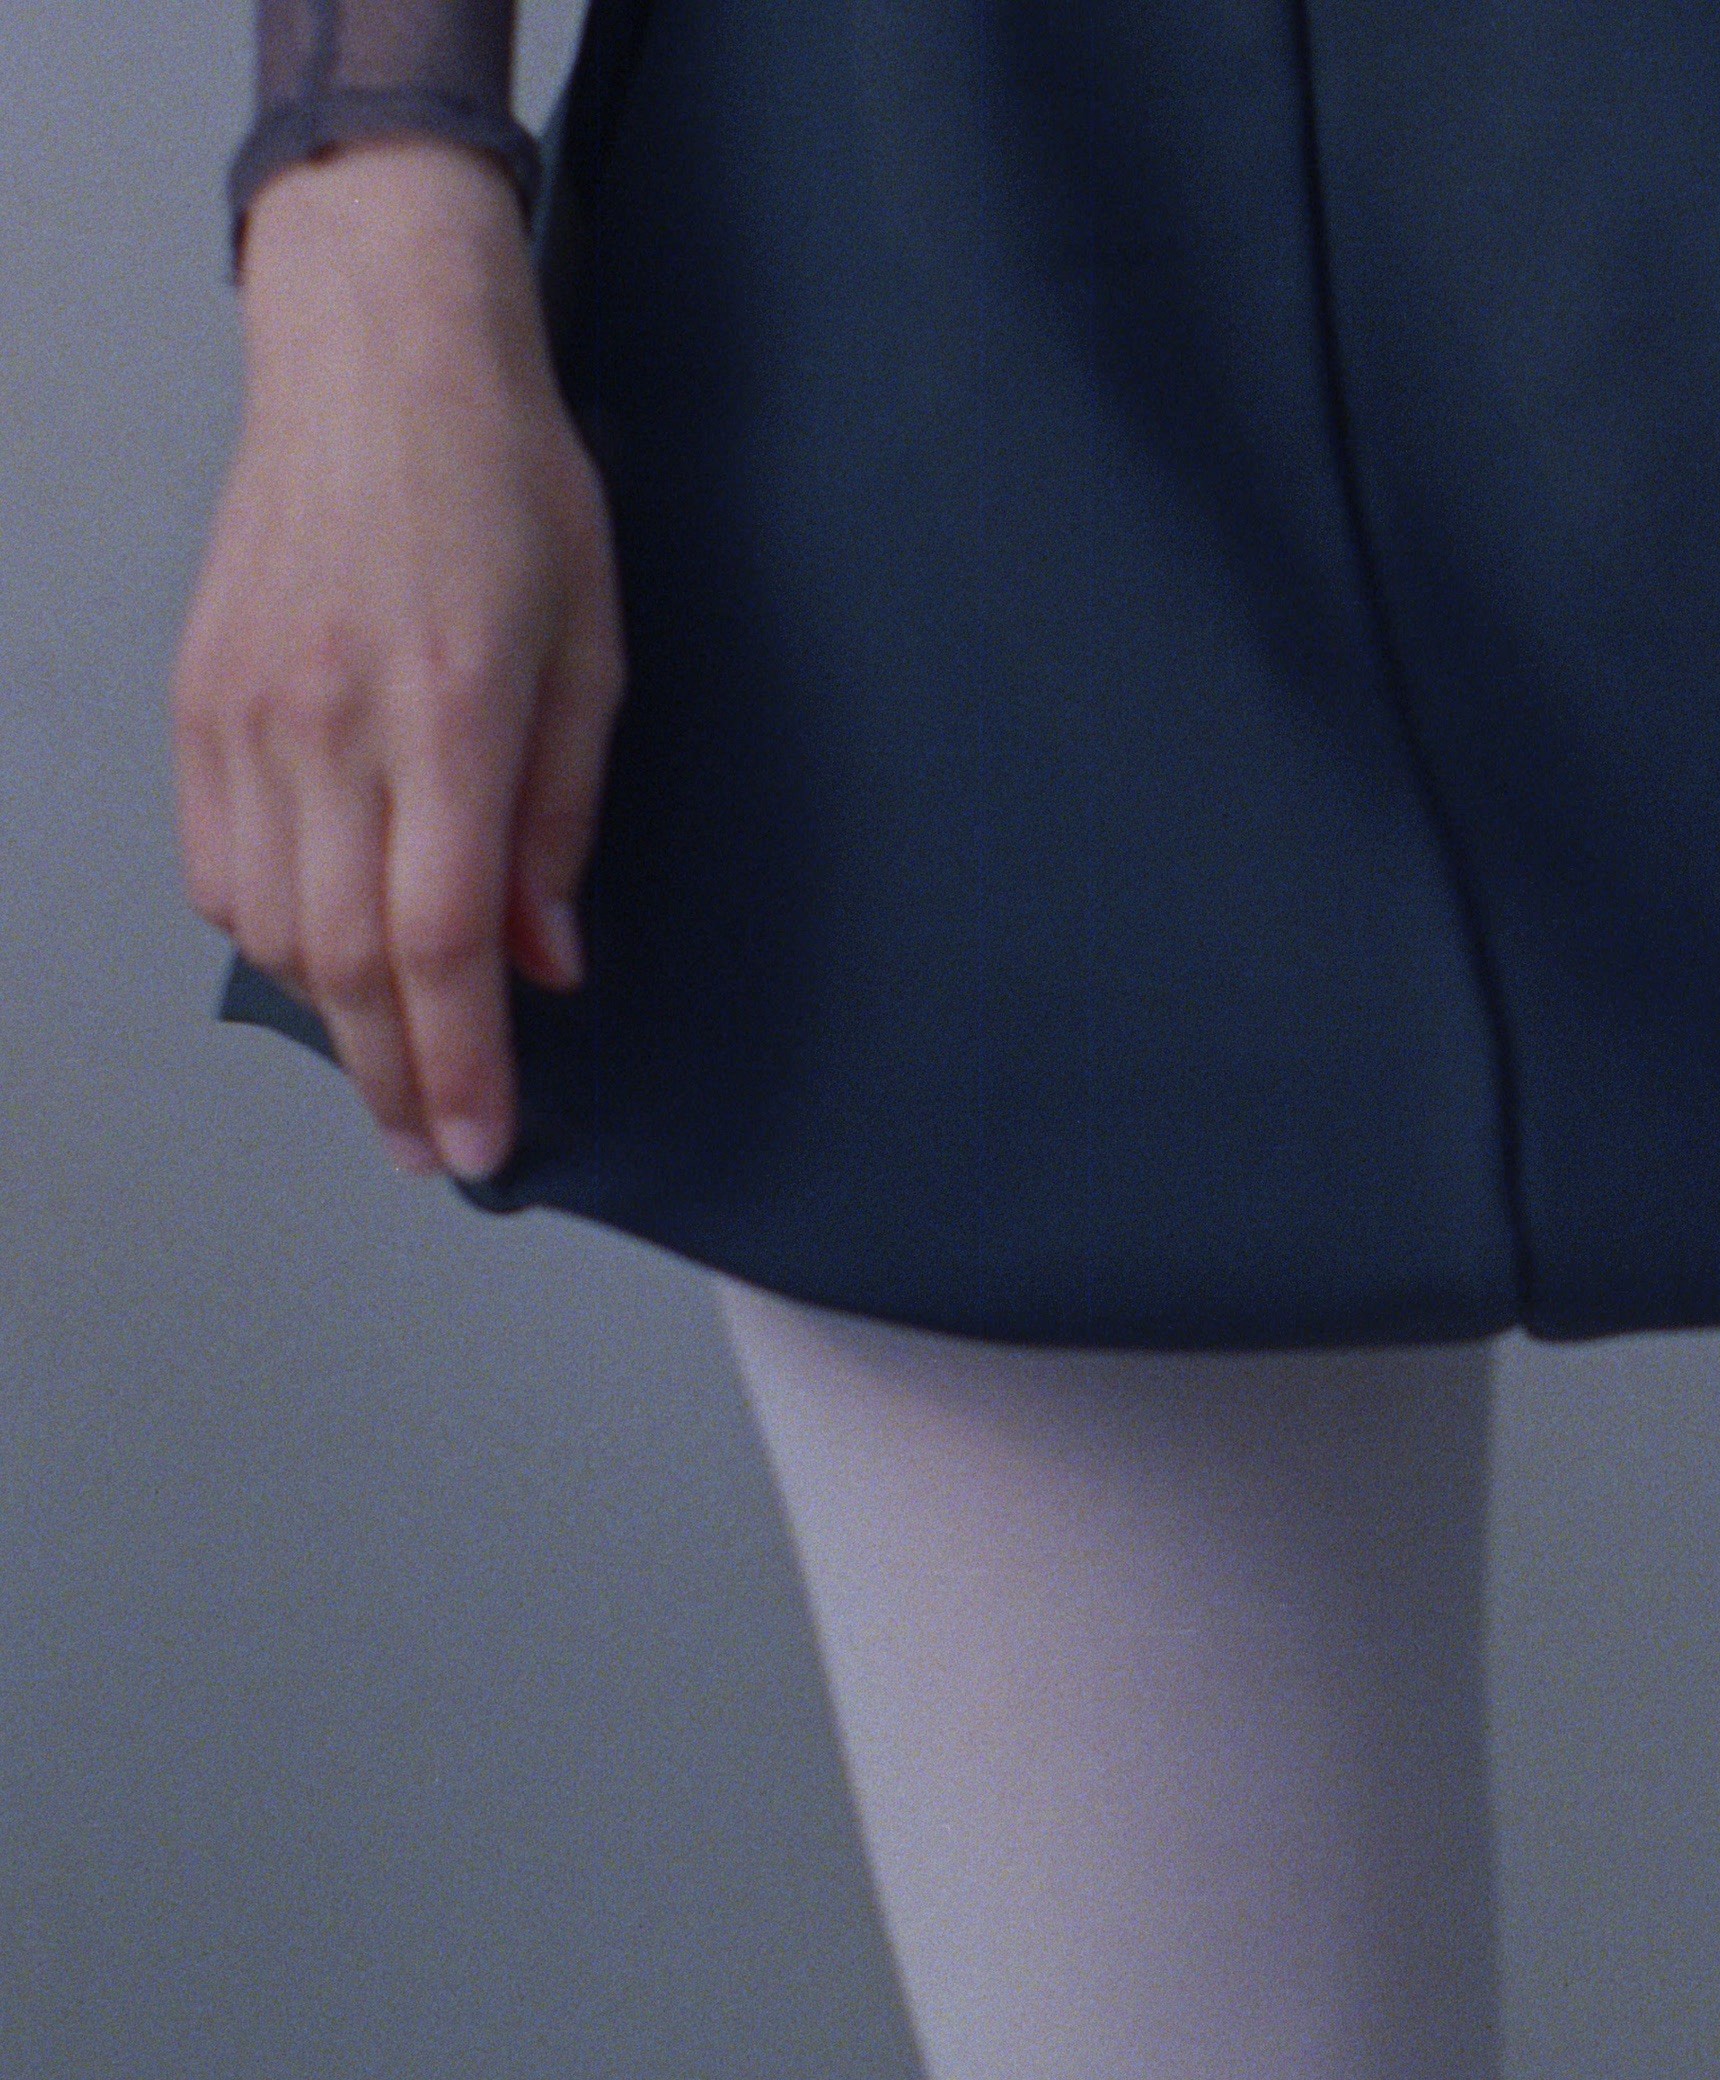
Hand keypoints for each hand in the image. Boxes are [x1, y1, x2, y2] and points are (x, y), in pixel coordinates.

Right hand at [174, 141, 624, 1180]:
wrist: (375, 357)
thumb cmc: (511, 490)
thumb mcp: (592, 652)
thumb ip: (563, 819)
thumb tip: (545, 965)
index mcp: (445, 715)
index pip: (440, 944)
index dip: (463, 1066)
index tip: (486, 1147)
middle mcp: (327, 726)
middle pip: (347, 961)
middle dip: (397, 1079)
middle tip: (441, 1152)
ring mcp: (244, 714)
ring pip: (273, 927)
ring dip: (336, 1020)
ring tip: (399, 1074)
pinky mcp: (197, 699)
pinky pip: (219, 863)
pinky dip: (271, 935)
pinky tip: (327, 961)